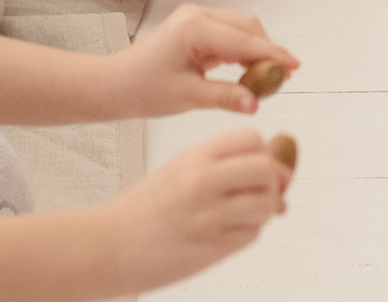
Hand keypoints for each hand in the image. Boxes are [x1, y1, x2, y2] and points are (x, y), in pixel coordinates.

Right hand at [110, 128, 287, 291]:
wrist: (106, 245)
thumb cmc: (142, 210)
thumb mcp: (178, 171)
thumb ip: (221, 167)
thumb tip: (280, 174)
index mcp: (194, 156)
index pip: (252, 139)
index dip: (262, 152)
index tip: (257, 164)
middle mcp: (204, 181)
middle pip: (267, 169)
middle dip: (272, 181)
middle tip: (260, 191)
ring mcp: (209, 215)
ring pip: (266, 204)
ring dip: (264, 210)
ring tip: (244, 214)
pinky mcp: (211, 247)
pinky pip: (251, 234)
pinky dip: (248, 232)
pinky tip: (229, 231)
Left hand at [112, 3, 300, 118]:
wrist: (115, 84)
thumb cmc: (143, 89)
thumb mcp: (187, 97)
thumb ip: (225, 97)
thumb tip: (256, 104)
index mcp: (195, 28)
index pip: (245, 40)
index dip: (273, 55)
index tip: (295, 67)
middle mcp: (198, 15)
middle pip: (248, 27)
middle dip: (268, 51)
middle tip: (284, 77)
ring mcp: (196, 18)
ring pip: (241, 28)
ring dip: (257, 50)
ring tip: (269, 78)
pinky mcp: (196, 26)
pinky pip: (229, 33)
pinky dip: (243, 50)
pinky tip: (249, 72)